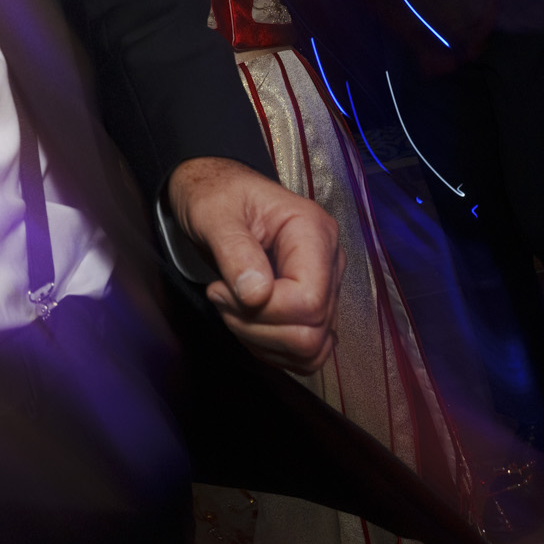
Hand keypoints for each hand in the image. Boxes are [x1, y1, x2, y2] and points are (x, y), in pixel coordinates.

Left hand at [164, 157, 340, 372]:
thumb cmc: (215, 196)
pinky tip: (243, 320)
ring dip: (261, 340)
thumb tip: (256, 295)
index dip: (263, 310)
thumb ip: (235, 252)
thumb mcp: (214, 215)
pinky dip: (269, 347)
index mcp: (313, 232)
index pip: (308, 301)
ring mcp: (325, 287)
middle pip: (312, 331)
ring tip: (229, 306)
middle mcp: (329, 262)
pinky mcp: (313, 306)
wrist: (215, 193)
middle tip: (220, 298)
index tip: (219, 289)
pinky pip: (303, 351)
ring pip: (311, 349)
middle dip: (257, 328)